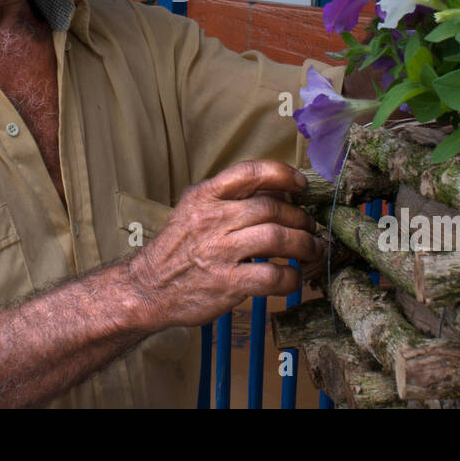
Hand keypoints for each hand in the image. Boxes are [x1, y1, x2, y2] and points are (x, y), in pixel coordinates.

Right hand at [126, 160, 323, 328]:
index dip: (283, 174)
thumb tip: (278, 191)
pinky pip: (272, 276)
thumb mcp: (193, 210)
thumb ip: (228, 198)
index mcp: (205, 195)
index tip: (301, 184)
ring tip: (312, 249)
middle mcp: (213, 219)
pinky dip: (291, 277)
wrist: (147, 288)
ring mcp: (220, 251)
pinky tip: (292, 278)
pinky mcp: (227, 283)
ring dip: (304, 244)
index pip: (250, 172)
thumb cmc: (177, 249)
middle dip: (300, 217)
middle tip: (309, 226)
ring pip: (277, 239)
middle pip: (272, 208)